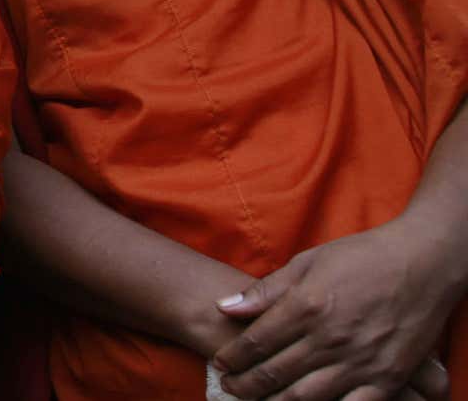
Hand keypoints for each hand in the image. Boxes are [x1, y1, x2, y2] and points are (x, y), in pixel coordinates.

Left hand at [211, 222, 457, 399]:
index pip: (256, 341)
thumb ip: (266, 291)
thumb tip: (224, 307)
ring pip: (306, 396)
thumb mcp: (307, 262)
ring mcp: (360, 361)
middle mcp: (330, 338)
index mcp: (307, 307)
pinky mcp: (388, 377)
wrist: (424, 263)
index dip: (233, 357)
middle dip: (245, 385)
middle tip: (230, 387)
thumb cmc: (362, 257)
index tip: (221, 363)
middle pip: (275, 373)